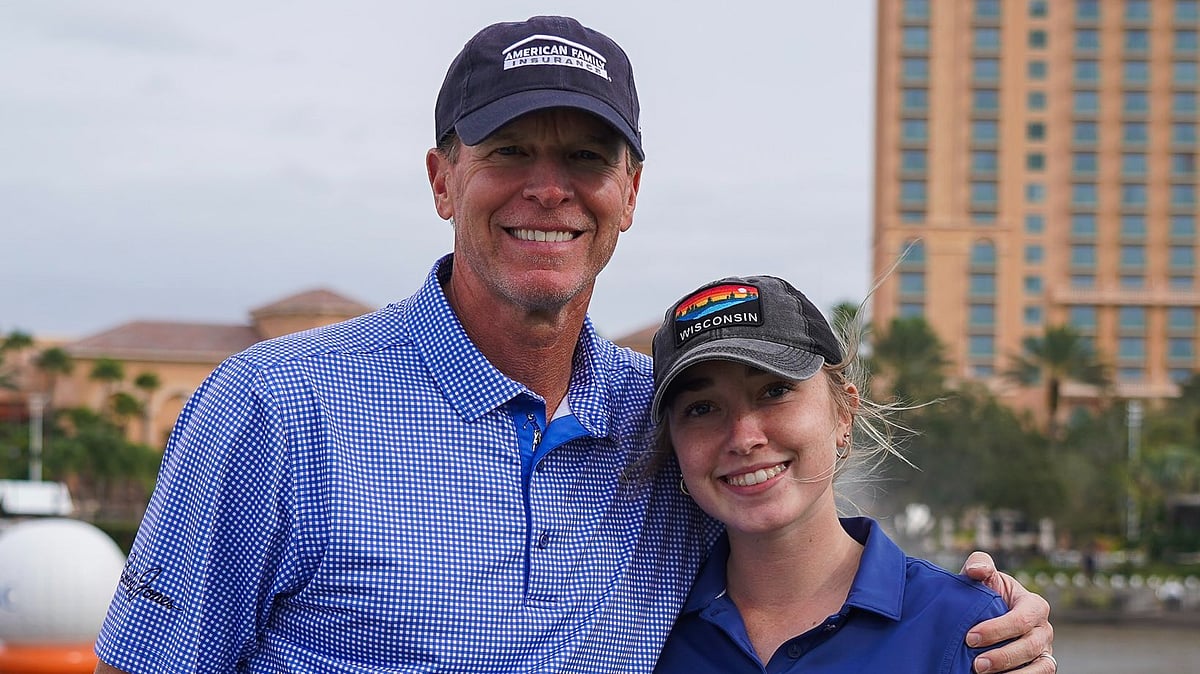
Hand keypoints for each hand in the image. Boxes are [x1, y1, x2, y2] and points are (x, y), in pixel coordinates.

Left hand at [960, 551, 1055, 672]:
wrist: (987, 613)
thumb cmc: (986, 593)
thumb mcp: (983, 576)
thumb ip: (979, 564)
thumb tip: (977, 570)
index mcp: (1034, 605)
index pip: (1021, 619)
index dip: (997, 630)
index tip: (970, 637)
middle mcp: (1044, 629)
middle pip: (1030, 646)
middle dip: (1003, 656)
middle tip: (977, 664)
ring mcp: (1044, 650)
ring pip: (1040, 667)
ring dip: (1013, 673)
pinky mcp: (1040, 666)